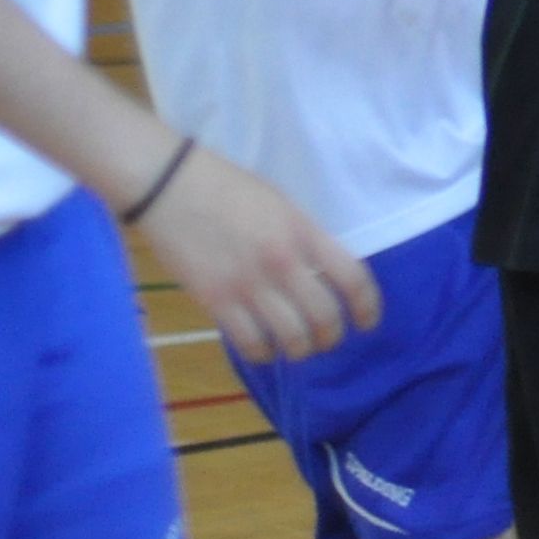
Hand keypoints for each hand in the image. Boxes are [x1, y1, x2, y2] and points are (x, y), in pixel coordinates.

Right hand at [137, 145, 380, 365]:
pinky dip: (262, 353)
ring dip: (300, 350)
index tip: (368, 322)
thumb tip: (322, 273)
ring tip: (297, 348)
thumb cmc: (229, 188)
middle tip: (327, 340)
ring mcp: (248, 284)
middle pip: (324, 316)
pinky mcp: (214, 300)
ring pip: (291, 337)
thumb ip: (305, 239)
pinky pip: (249, 342)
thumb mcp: (282, 206)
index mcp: (304, 232)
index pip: (353, 278)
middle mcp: (282, 261)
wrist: (170, 186)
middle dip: (331, 337)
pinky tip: (263, 348)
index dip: (367, 307)